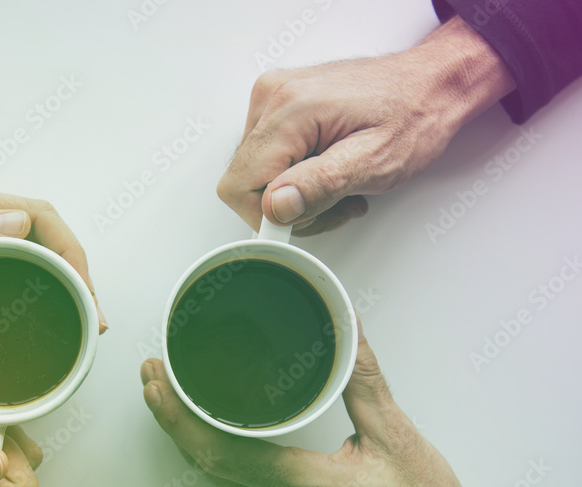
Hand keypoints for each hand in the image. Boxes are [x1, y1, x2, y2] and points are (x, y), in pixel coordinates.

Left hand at [0, 182, 106, 330]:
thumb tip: (18, 222)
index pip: (40, 216)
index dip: (71, 251)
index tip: (85, 291)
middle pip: (45, 235)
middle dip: (76, 271)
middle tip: (91, 316)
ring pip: (30, 252)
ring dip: (58, 281)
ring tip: (75, 319)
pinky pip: (6, 267)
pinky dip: (31, 287)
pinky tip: (33, 311)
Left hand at [140, 329, 544, 486]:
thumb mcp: (396, 434)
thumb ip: (364, 379)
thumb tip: (347, 328)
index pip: (219, 452)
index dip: (178, 417)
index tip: (156, 383)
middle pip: (205, 464)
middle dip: (170, 419)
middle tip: (150, 378)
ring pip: (217, 478)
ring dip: (187, 437)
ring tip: (169, 398)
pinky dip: (213, 454)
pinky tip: (211, 432)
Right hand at [216, 17, 514, 235]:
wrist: (430, 84)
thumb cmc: (414, 115)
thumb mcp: (376, 161)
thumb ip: (320, 185)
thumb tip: (275, 206)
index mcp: (291, 109)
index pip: (240, 186)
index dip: (268, 216)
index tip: (306, 218)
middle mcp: (273, 97)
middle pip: (244, 182)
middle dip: (287, 207)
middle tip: (333, 202)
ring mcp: (272, 98)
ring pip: (254, 174)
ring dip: (293, 192)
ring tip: (337, 184)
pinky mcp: (278, 105)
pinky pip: (265, 157)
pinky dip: (294, 174)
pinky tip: (326, 169)